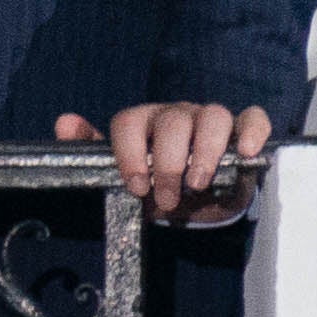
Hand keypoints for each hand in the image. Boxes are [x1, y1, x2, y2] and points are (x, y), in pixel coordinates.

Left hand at [60, 102, 273, 225]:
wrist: (192, 202)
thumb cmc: (152, 184)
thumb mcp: (119, 175)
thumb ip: (88, 150)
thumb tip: (64, 122)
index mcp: (141, 121)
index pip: (129, 122)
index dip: (129, 154)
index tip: (136, 186)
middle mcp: (175, 114)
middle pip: (172, 122)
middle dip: (168, 164)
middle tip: (168, 197)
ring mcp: (209, 118)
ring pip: (212, 115)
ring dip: (204, 152)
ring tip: (197, 183)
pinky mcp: (242, 128)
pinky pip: (252, 117)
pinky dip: (251, 131)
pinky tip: (244, 153)